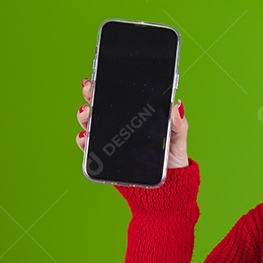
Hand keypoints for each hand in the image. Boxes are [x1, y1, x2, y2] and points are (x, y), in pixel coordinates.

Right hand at [74, 78, 189, 168]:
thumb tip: (177, 106)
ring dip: (84, 116)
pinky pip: (90, 148)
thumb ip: (178, 124)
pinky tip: (85, 136)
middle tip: (90, 89)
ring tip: (86, 112)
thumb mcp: (178, 138)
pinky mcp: (106, 158)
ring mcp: (111, 141)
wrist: (168, 186)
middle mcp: (120, 126)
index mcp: (136, 116)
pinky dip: (83, 141)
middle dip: (91, 95)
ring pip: (91, 124)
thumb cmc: (172, 159)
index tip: (101, 77)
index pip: (119, 97)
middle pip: (100, 107)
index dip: (108, 85)